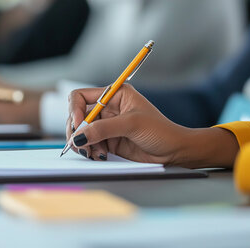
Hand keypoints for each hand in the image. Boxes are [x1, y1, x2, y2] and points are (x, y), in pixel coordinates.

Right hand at [66, 85, 238, 167]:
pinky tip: (100, 155)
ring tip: (94, 153)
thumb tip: (79, 135)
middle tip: (80, 143)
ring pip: (82, 132)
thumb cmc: (160, 131)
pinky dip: (90, 150)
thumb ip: (103, 129)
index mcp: (115, 94)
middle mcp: (108, 108)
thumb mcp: (131, 125)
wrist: (174, 151)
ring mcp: (107, 125)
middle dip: (77, 130)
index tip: (78, 124)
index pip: (82, 96)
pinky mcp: (108, 141)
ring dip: (83, 143)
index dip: (75, 110)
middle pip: (78, 115)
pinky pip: (90, 144)